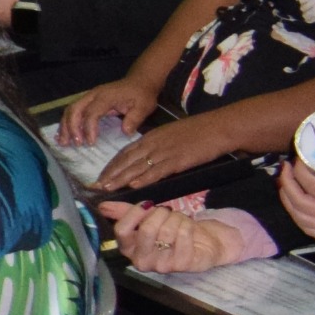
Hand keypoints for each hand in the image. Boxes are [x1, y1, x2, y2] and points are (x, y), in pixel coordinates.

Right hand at [59, 81, 156, 146]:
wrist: (139, 81)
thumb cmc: (141, 95)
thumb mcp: (144, 107)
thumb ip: (134, 119)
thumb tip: (125, 132)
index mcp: (106, 97)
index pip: (92, 112)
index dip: (89, 128)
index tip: (91, 143)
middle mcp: (93, 95)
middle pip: (74, 110)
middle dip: (72, 128)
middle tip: (75, 144)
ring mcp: (88, 97)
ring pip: (70, 110)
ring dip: (65, 126)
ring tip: (63, 142)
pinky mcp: (87, 101)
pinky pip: (72, 111)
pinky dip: (67, 123)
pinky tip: (65, 134)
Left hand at [97, 112, 232, 194]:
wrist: (220, 127)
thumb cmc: (198, 132)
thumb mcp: (171, 135)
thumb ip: (157, 146)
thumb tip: (145, 159)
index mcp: (151, 137)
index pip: (125, 152)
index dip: (112, 165)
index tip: (101, 175)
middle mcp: (154, 144)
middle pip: (127, 160)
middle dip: (110, 173)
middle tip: (95, 185)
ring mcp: (165, 152)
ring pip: (138, 166)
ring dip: (121, 178)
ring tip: (107, 187)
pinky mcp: (179, 160)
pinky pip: (159, 170)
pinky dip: (145, 178)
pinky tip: (134, 184)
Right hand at [100, 198, 246, 273]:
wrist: (203, 243)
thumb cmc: (170, 230)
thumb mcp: (146, 219)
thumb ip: (123, 212)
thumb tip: (101, 206)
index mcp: (128, 250)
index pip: (122, 230)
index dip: (134, 213)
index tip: (146, 205)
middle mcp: (142, 261)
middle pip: (146, 230)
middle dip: (159, 213)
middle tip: (166, 212)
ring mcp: (162, 265)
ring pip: (167, 230)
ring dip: (176, 218)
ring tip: (179, 220)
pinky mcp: (183, 264)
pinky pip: (183, 234)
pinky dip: (188, 224)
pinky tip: (189, 228)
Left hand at [276, 156, 314, 254]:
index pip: (314, 187)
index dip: (299, 172)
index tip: (297, 159)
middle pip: (301, 204)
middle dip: (287, 185)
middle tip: (284, 169)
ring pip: (301, 220)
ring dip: (288, 202)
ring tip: (285, 185)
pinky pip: (310, 231)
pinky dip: (298, 217)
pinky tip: (294, 205)